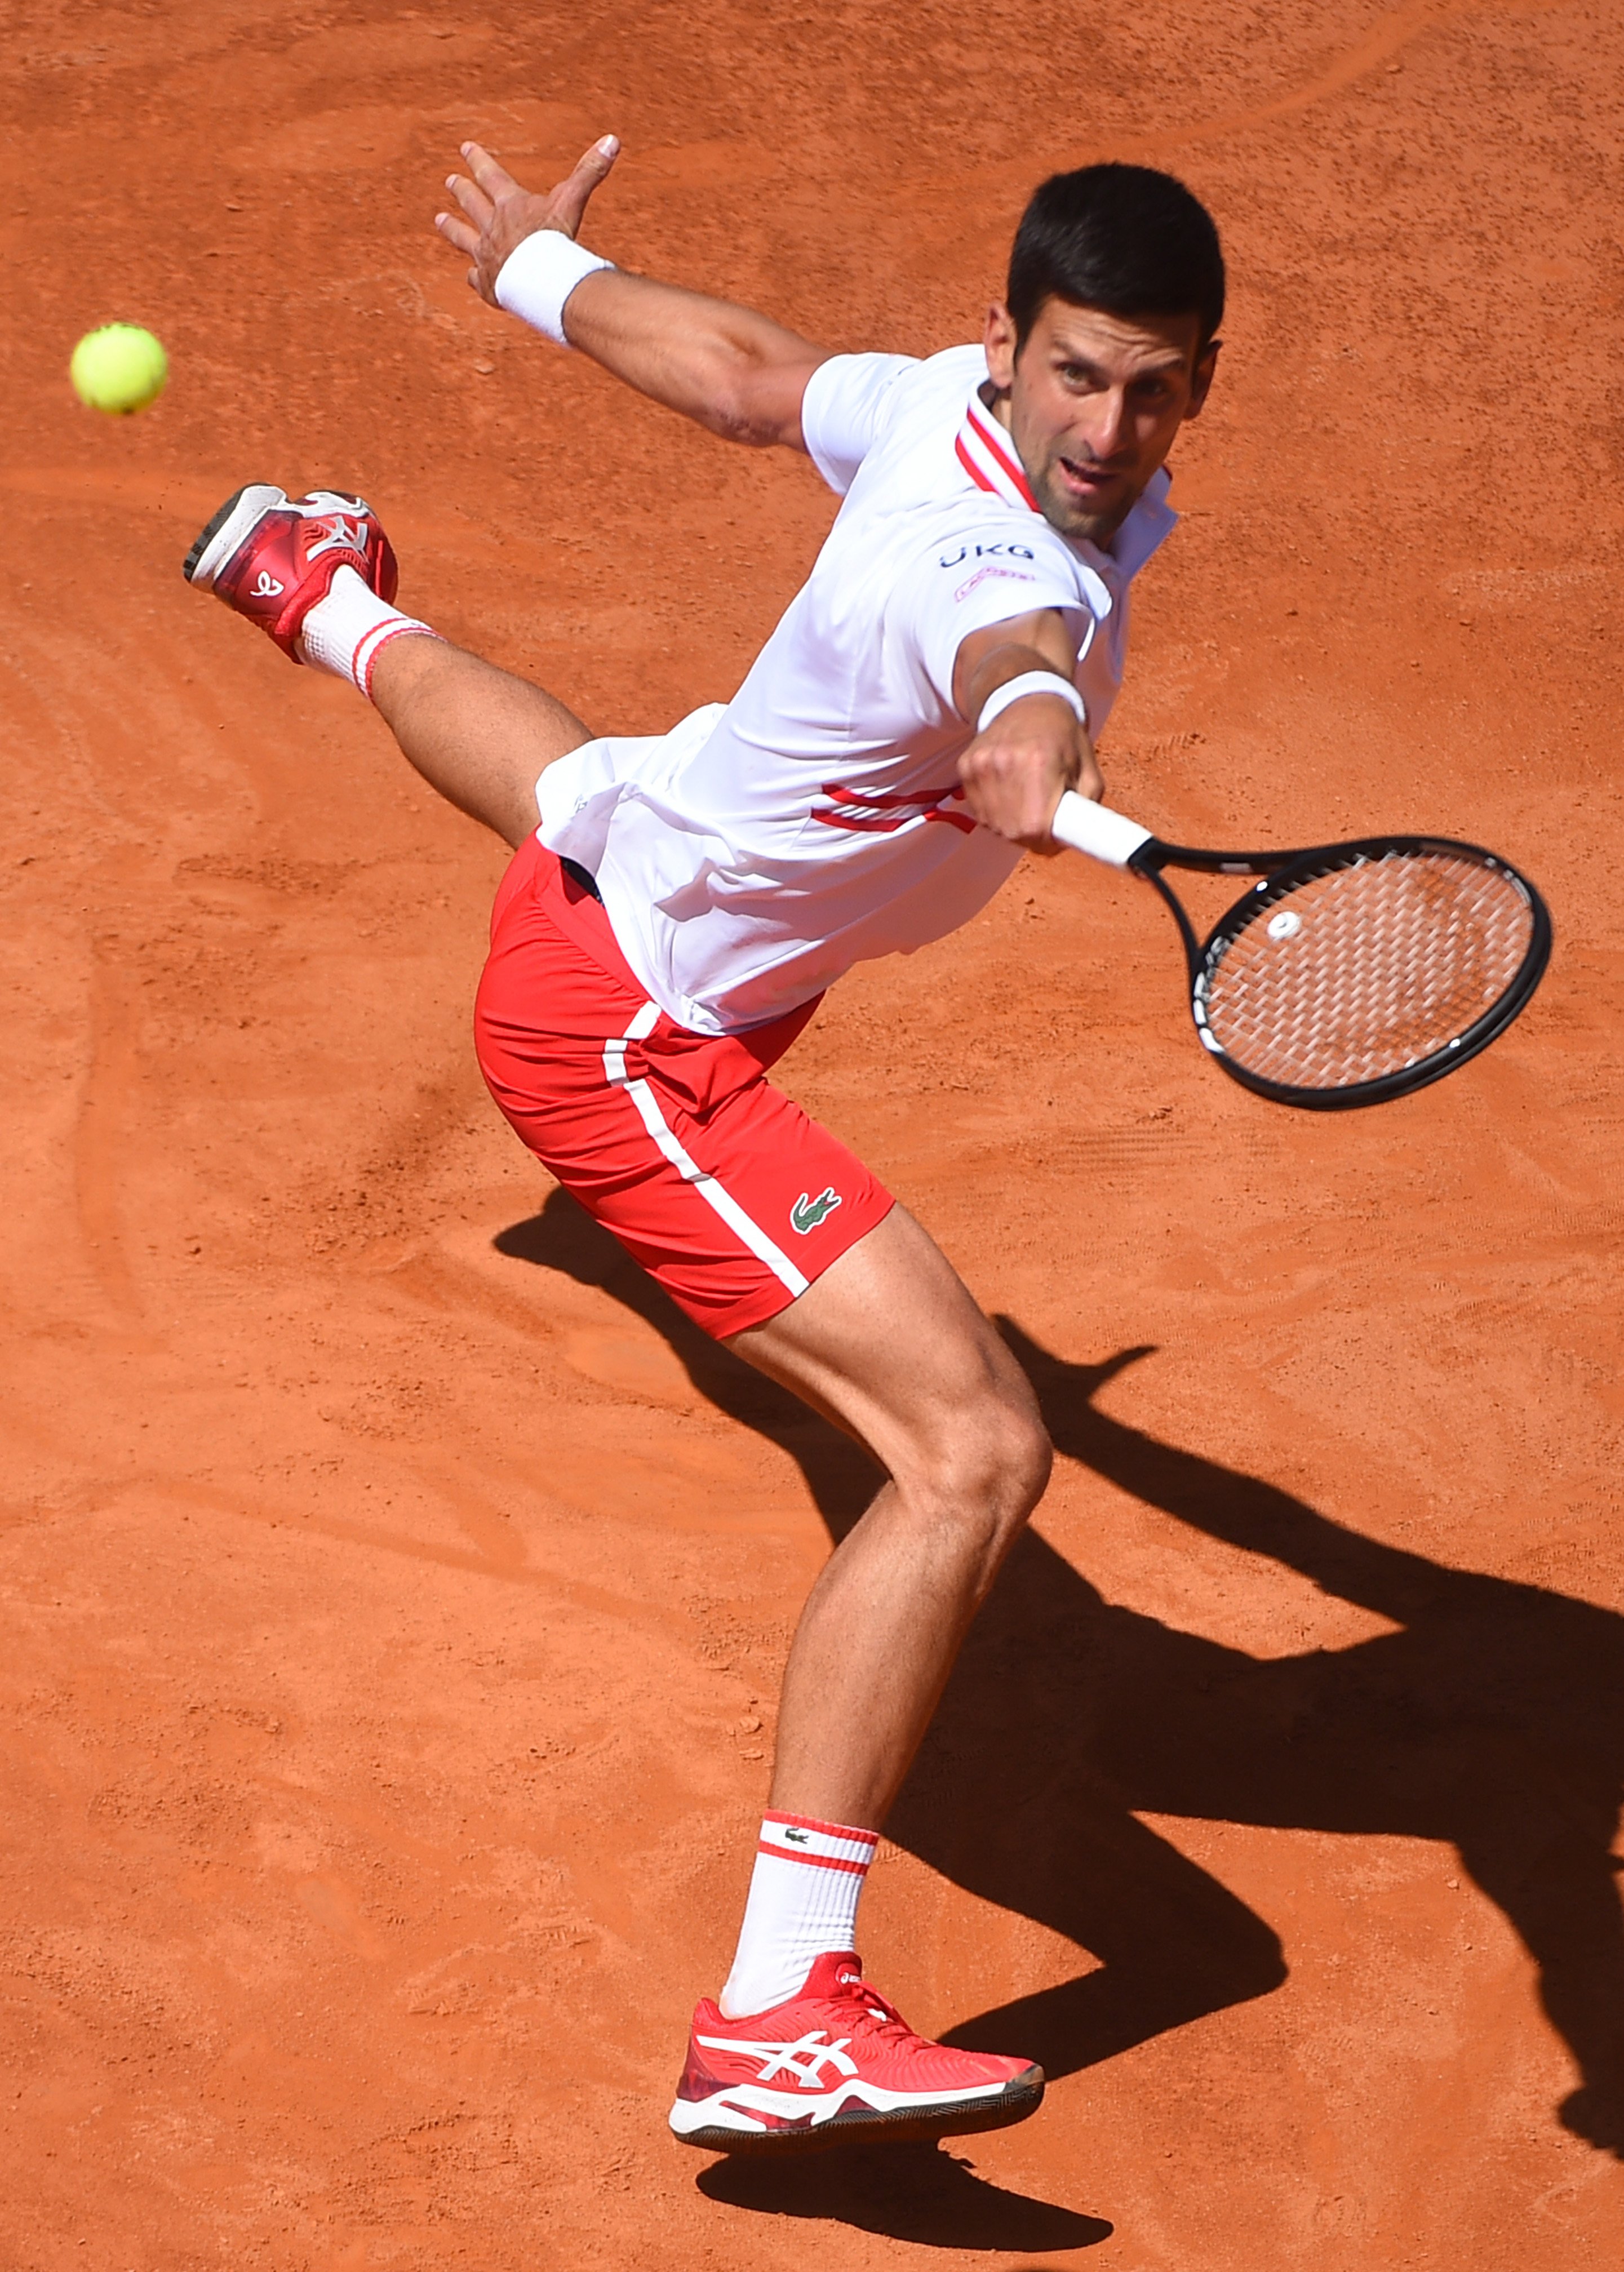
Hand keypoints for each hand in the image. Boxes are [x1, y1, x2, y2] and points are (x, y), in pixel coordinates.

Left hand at [435, 136, 620, 304]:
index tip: (466, 148)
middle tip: (450, 180)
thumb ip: (590, 171)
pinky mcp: (487, 283)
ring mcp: (486, 255)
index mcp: (510, 204)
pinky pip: (477, 277)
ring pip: (463, 237)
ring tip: (439, 219)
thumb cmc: (556, 239)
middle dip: (461, 189)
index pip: (490, 175)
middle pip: (472, 203)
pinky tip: (473, 276)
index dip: (478, 160)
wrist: (541, 282)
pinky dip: (476, 275)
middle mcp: (492, 227)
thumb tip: (613, 139)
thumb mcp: (573, 201)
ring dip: (451, 227)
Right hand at [957, 693, 1103, 854]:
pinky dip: (996, 810)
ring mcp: (981, 765)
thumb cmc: (1063, 735)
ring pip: (994, 825)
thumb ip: (1087, 809)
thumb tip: (1077, 842)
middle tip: (1045, 819)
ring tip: (1027, 800)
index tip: (1056, 837)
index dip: (1048, 841)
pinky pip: (979, 810)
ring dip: (1012, 824)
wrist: (1025, 699)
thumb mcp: (1089, 769)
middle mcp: (1005, 763)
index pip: (1036, 829)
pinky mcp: (966, 766)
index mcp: (1039, 763)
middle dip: (1032, 836)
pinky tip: (1009, 790)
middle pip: (1013, 832)